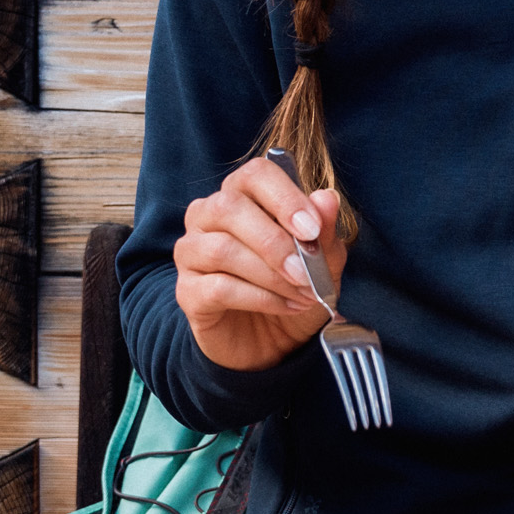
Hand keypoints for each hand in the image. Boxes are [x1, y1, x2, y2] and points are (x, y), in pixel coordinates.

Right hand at [172, 155, 345, 372]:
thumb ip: (324, 229)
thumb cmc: (295, 286)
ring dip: (270, 275)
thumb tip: (327, 198)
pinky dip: (260, 298)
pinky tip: (283, 306)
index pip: (254, 174)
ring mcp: (191, 252)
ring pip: (221, 249)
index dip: (284, 197)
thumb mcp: (323, 260)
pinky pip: (218, 287)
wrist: (275, 339)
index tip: (312, 229)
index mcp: (243, 195)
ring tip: (302, 293)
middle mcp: (208, 216)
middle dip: (275, 242)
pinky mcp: (186, 291)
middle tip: (306, 272)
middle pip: (229, 207)